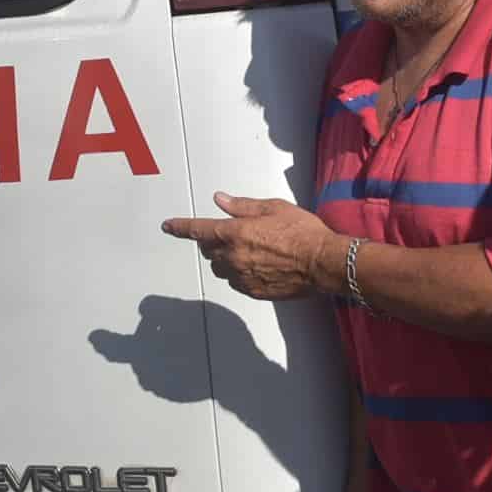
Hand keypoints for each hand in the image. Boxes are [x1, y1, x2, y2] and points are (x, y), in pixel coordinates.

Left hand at [159, 192, 337, 302]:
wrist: (323, 263)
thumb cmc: (303, 232)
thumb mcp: (273, 207)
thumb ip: (242, 206)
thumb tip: (220, 200)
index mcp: (235, 232)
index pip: (198, 230)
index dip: (180, 227)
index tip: (168, 226)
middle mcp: (233, 256)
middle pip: (208, 250)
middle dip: (214, 241)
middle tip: (235, 234)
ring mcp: (242, 277)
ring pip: (220, 268)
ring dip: (226, 259)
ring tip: (251, 251)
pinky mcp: (253, 291)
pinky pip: (236, 282)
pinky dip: (240, 273)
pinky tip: (259, 266)